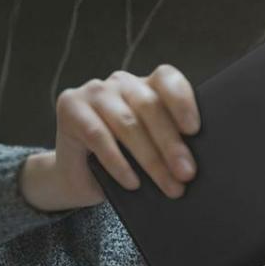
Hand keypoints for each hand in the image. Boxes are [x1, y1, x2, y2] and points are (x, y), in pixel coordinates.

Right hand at [53, 64, 200, 206]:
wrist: (81, 178)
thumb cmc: (126, 162)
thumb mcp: (153, 151)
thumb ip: (171, 145)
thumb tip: (193, 164)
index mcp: (147, 86)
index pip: (168, 80)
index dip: (182, 102)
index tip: (194, 130)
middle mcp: (121, 83)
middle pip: (150, 107)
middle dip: (171, 144)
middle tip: (186, 173)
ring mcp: (94, 92)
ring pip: (127, 123)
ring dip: (150, 159)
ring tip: (168, 186)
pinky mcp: (70, 108)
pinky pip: (98, 136)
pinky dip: (118, 162)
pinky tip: (132, 182)